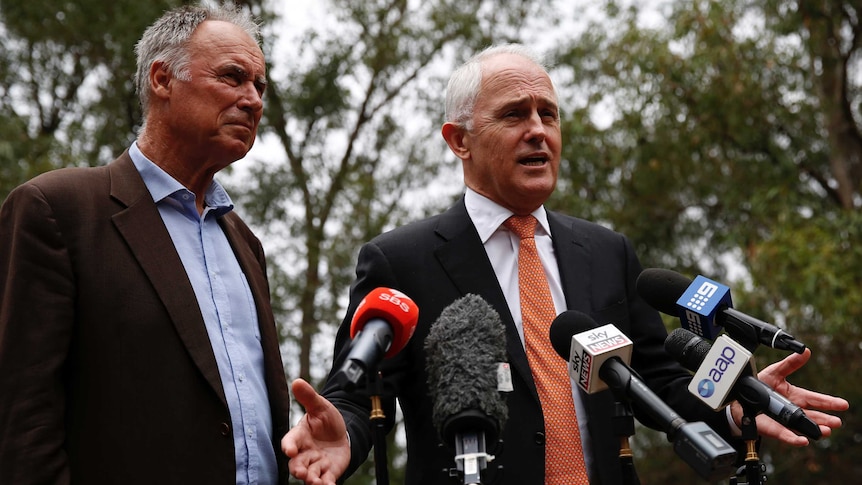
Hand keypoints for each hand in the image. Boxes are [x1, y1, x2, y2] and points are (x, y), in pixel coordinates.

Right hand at [282, 378, 350, 484]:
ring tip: (314, 482)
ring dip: (311, 479)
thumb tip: (297, 381)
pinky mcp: (328, 472)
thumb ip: (309, 397)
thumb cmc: (326, 420)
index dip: (289, 446)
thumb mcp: (320, 406)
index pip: (290, 441)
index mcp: (300, 436)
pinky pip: (325, 481)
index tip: (289, 450)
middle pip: (297, 463)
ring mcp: (316, 463)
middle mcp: (305, 452)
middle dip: (298, 468)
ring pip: (310, 474)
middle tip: (301, 472)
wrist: (342, 433)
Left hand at [731, 348, 848, 445]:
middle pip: (813, 416)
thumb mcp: (775, 372)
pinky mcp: (772, 428)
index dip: (829, 402)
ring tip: (825, 431)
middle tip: (836, 422)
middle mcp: (792, 410)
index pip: (815, 400)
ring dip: (814, 430)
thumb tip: (805, 351)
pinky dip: (793, 438)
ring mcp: (784, 420)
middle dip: (825, 419)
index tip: (843, 404)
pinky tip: (802, 441)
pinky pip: (783, 434)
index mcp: (795, 397)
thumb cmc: (759, 385)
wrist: (739, 397)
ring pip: (802, 427)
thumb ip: (790, 363)